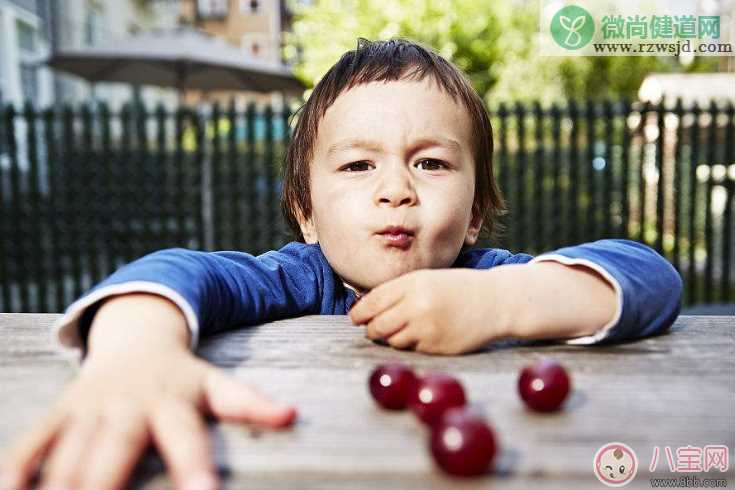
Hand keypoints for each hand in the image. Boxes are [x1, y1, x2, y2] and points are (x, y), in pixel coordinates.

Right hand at [1, 349, 296, 489]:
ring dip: (59, 486)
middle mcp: (127, 406)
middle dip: (105, 486)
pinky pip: (31, 444)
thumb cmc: (183, 377)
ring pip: (66, 454)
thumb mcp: (217, 384)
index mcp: (172, 402)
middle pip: (113, 451)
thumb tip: (292, 415)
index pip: (185, 438)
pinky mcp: (58, 415)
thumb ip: (249, 402)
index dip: (193, 468)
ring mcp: (88, 410)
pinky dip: (18, 469)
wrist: (135, 339)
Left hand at [348, 268, 514, 354]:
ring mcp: (427, 328)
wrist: (495, 302)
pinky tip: (427, 334)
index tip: (355, 318)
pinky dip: (413, 344)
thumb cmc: (457, 289)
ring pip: (392, 341)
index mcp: (413, 284)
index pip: (373, 302)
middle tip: (373, 329)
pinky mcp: (436, 347)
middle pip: (377, 326)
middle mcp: (417, 306)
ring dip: (392, 338)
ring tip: (407, 329)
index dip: (360, 313)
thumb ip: (398, 291)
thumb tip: (365, 310)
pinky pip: (411, 349)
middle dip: (372, 330)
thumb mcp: (427, 279)